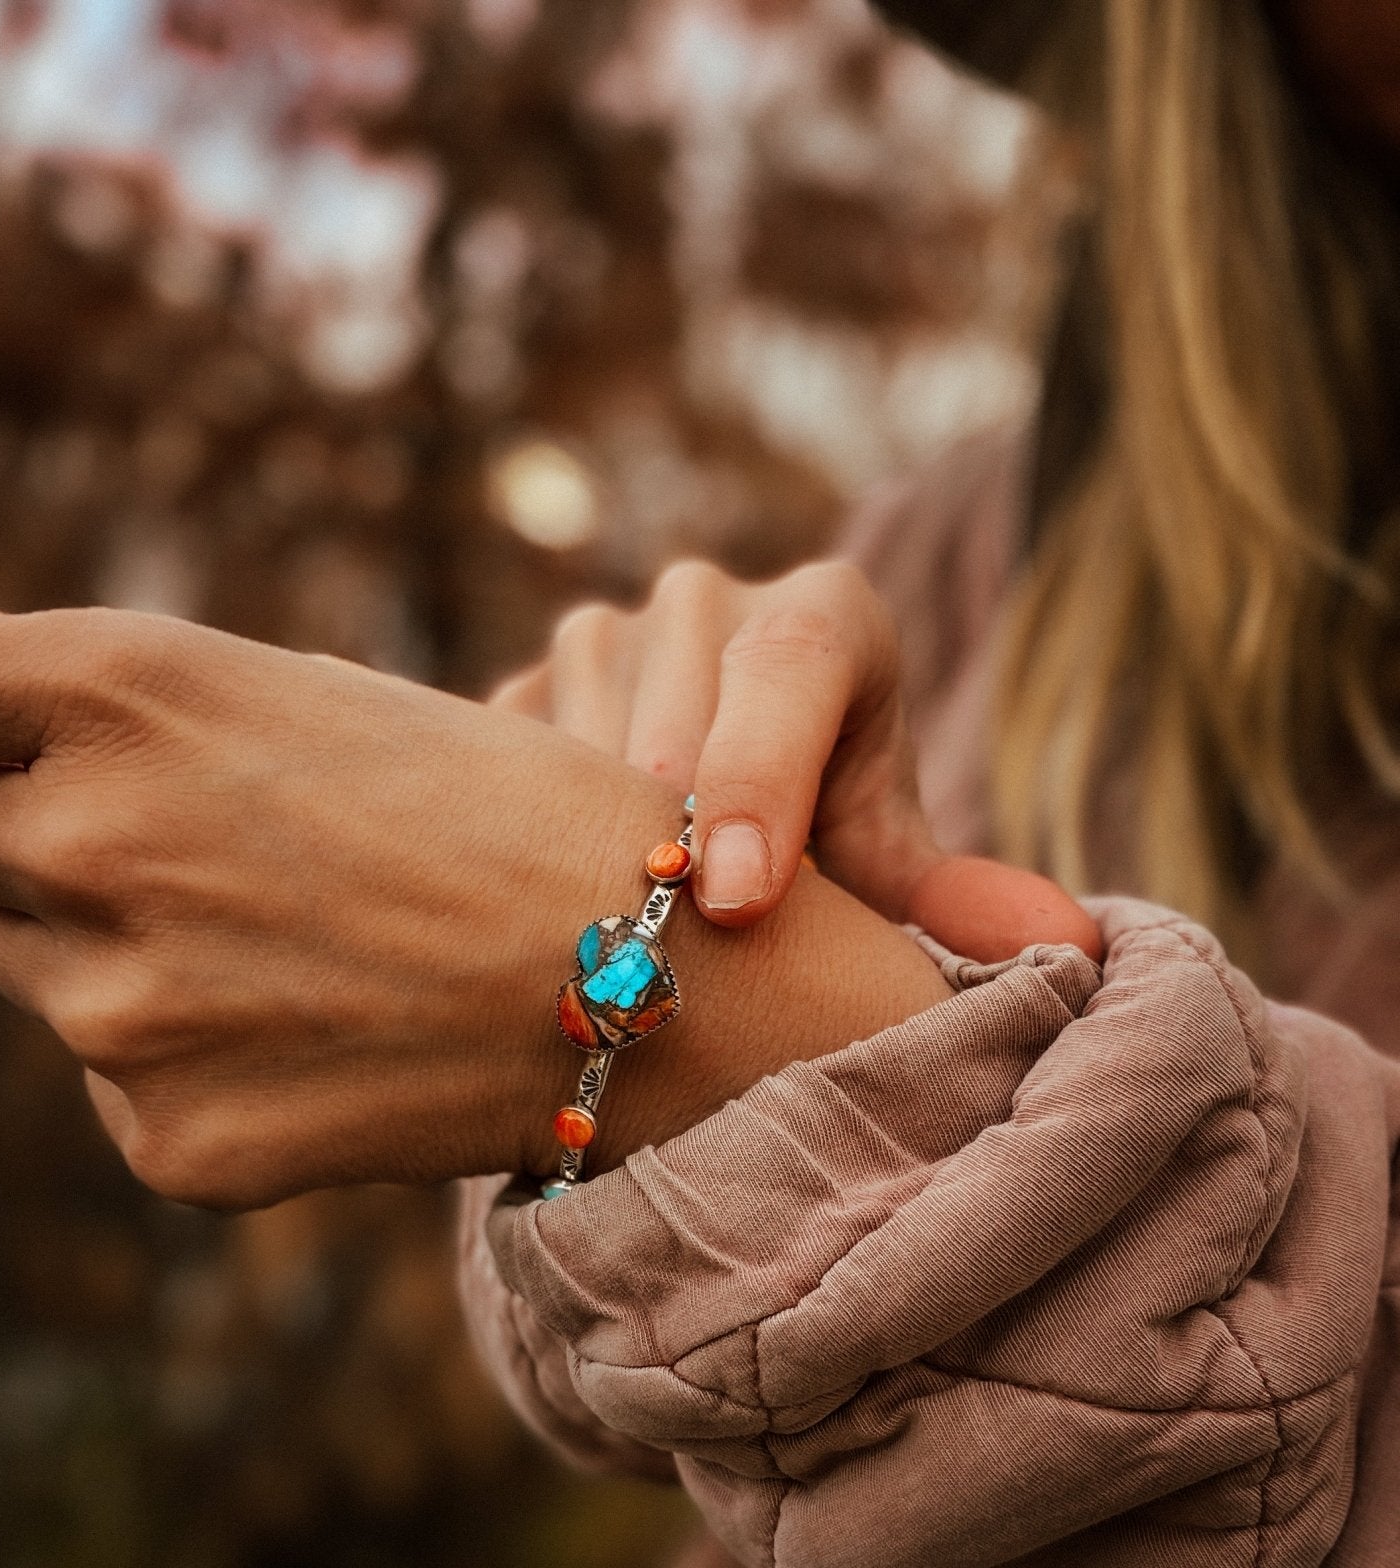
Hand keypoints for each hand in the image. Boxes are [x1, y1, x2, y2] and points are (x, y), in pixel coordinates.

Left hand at [0, 608, 950, 1206]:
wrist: (650, 980)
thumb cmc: (486, 808)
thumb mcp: (292, 696)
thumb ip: (105, 716)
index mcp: (120, 684)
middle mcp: (88, 839)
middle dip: (17, 822)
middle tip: (177, 833)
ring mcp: (117, 1008)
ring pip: (33, 963)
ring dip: (117, 945)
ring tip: (295, 939)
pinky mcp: (164, 1138)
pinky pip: (116, 1080)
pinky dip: (188, 1060)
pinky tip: (318, 1037)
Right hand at [494, 557, 1099, 961]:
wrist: (720, 796)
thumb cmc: (827, 829)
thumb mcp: (888, 854)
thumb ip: (950, 897)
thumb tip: (1058, 946)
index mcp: (825, 615)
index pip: (789, 672)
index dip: (760, 785)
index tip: (738, 901)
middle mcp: (708, 600)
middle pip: (672, 734)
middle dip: (672, 856)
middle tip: (676, 965)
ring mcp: (604, 636)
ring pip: (576, 761)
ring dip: (596, 860)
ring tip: (629, 940)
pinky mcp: (524, 687)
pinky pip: (510, 777)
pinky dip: (533, 848)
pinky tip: (566, 899)